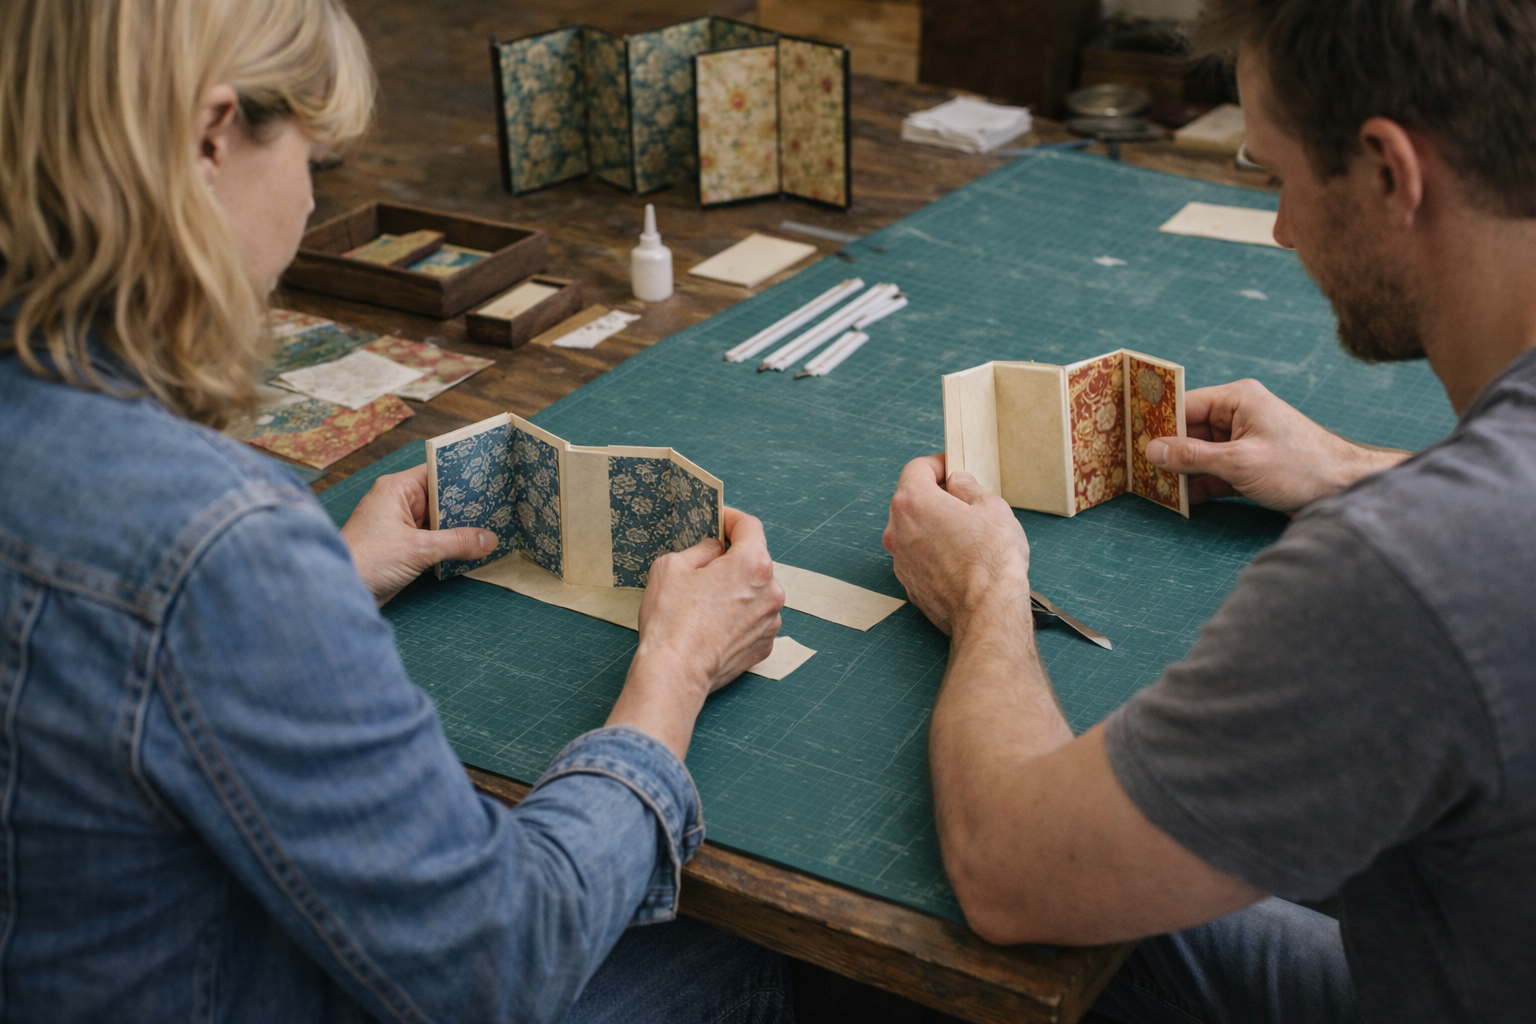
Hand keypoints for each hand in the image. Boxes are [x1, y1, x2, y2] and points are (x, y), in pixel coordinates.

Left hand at [339, 465, 496, 604]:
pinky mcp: (403, 546)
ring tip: (494, 525)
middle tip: (500, 505)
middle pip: (441, 497)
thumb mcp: (418, 549)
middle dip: (467, 504)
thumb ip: (456, 542)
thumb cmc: (368, 560)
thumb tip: (489, 540)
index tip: (491, 478)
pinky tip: (473, 546)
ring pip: (439, 519)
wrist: (341, 593)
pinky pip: (434, 538)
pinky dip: (451, 543)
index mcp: (397, 489)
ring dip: (461, 526)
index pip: (437, 472)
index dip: (464, 474)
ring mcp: (401, 525)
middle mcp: (399, 502)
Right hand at [607, 508, 783, 758]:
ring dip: (736, 590)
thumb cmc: (671, 620)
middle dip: (731, 559)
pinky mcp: (765, 645)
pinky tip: (713, 624)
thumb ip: (700, 550)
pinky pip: (754, 619)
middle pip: (754, 561)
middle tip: (704, 565)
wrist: (675, 673)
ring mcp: (772, 621)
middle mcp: (771, 591)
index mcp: (752, 564)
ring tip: (705, 602)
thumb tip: (714, 549)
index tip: (718, 520)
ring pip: (755, 592)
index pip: (749, 526)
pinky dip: (739, 616)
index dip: (730, 519)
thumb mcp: (672, 566)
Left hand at [882, 454, 1032, 637]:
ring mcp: (899, 559)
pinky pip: (918, 556)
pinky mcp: (908, 583)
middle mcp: (896, 530)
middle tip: (964, 500)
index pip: (916, 468)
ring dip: (933, 525)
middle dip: (935, 495)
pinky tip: (959, 558)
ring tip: (966, 532)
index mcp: (912, 502)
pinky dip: (933, 551)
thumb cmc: (992, 558)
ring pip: (913, 530)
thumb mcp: (991, 507)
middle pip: (910, 499)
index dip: (938, 464)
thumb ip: (968, 488)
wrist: (987, 610)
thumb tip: (958, 483)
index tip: (953, 468)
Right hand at [1146, 379, 1410, 512]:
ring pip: (1200, 453)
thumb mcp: (1240, 462)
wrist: (1347, 490)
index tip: (1131, 441)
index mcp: (1239, 399)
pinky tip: (1183, 501)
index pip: (1185, 405)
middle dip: (1168, 452)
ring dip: (1182, 472)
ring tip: (1155, 490)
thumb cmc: (1301, 467)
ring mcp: (1245, 440)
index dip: (1157, 423)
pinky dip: (1200, 485)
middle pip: (1190, 430)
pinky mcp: (1250, 464)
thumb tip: (1152, 451)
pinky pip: (1215, 470)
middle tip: (1137, 471)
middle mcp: (1240, 414)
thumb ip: (1193, 456)